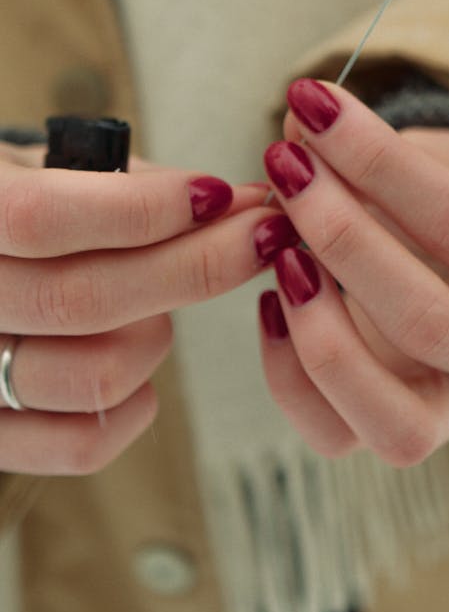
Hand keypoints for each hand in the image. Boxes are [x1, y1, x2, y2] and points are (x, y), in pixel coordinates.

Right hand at [0, 141, 282, 475]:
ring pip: (97, 375)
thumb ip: (126, 184)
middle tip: (261, 233)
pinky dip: (138, 403)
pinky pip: (83, 445)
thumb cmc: (23, 204)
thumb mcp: (52, 167)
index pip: (42, 218)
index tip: (219, 193)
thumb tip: (224, 202)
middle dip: (197, 264)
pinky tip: (146, 350)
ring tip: (169, 297)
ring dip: (160, 331)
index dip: (142, 209)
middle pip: (84, 301)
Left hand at [258, 80, 448, 465]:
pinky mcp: (404, 431)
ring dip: (321, 333)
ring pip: (398, 421)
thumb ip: (375, 150)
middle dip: (341, 237)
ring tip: (280, 254)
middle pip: (429, 320)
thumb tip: (299, 130)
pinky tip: (272, 301)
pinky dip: (290, 376)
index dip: (377, 160)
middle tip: (285, 170)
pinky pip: (340, 438)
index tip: (313, 103)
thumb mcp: (438, 157)